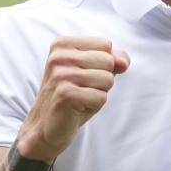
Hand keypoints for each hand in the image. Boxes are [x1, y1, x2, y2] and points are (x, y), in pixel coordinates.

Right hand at [16, 36, 129, 161]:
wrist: (46, 126)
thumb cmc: (72, 95)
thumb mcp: (93, 72)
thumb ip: (112, 59)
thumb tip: (124, 62)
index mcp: (62, 44)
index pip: (105, 44)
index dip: (103, 63)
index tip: (83, 75)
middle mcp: (59, 57)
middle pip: (108, 61)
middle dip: (103, 79)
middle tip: (81, 89)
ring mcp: (61, 75)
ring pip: (108, 79)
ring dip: (99, 93)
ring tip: (80, 98)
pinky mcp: (66, 94)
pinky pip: (102, 97)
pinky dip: (95, 105)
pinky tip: (77, 108)